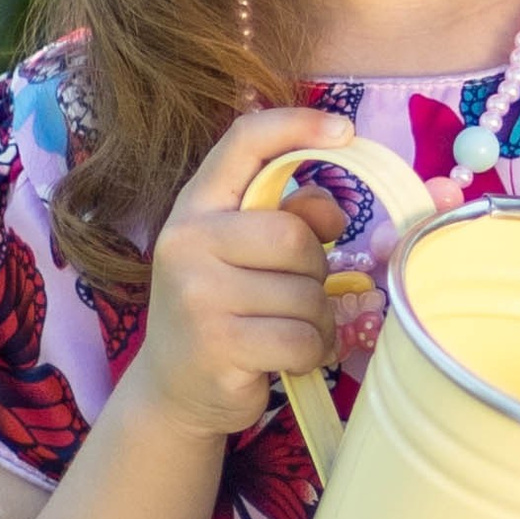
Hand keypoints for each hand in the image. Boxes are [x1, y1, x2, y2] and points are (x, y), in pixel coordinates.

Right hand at [132, 107, 356, 443]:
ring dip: (317, 320)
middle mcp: (187, 242)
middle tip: (298, 295)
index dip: (298, 126)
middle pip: (293, 236)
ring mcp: (197, 295)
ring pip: (305, 294)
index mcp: (196, 207)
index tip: (346, 130)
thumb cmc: (222, 310)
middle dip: (315, 270)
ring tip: (290, 331)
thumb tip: (333, 209)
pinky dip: (311, 352)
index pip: (245, 142)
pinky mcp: (217, 345)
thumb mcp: (242, 254)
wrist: (173, 392)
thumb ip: (288, 219)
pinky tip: (290, 358)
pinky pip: (301, 339)